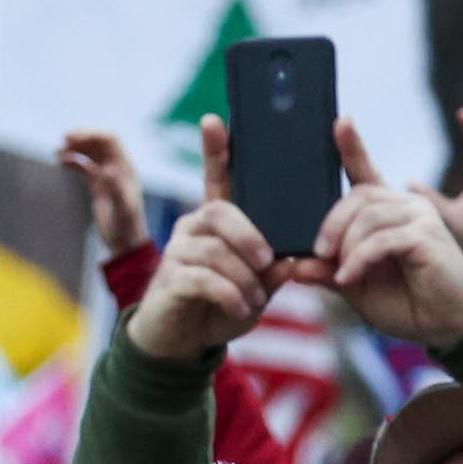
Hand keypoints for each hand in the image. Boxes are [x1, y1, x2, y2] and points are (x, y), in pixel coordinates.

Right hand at [56, 130, 150, 255]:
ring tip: (57, 151)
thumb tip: (107, 169)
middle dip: (82, 138)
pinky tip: (60, 161)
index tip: (73, 137)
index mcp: (125, 168)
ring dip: (75, 149)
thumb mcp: (123, 209)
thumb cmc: (126, 227)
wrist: (124, 243)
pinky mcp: (97, 185)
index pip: (110, 141)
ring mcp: (107, 176)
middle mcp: (117, 168)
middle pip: (99, 143)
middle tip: (63, 140)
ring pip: (90, 154)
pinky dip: (72, 161)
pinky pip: (84, 167)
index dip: (92, 135)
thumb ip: (117, 189)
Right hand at [128, 118, 279, 362]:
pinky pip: (203, 278)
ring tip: (255, 300)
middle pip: (219, 213)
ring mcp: (177, 252)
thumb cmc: (220, 308)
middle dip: (249, 236)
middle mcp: (192, 229)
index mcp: (215, 223)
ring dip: (243, 278)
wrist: (181, 343)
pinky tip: (241, 308)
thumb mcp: (256, 290)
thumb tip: (292, 260)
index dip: (215, 150)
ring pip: (214, 251)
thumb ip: (273, 273)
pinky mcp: (169, 280)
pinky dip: (229, 294)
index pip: (215, 179)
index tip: (213, 120)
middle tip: (268, 261)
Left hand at [310, 121, 462, 351]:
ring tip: (342, 275)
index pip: (365, 172)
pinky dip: (359, 259)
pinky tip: (350, 278)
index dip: (352, 146)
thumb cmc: (408, 304)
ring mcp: (420, 216)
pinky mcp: (428, 234)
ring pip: (367, 215)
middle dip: (332, 223)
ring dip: (346, 246)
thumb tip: (293, 265)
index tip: (340, 120)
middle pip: (358, 194)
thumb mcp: (357, 288)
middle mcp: (406, 205)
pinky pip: (381, 238)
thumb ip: (328, 273)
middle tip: (318, 253)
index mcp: (387, 213)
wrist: (449, 326)